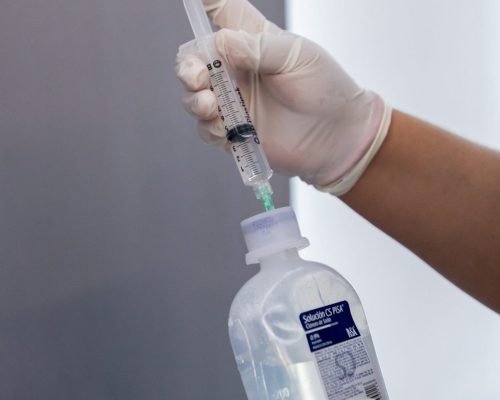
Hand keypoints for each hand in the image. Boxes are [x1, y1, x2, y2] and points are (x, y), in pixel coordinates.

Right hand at [176, 0, 388, 188]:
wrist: (339, 135)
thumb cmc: (325, 87)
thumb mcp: (296, 56)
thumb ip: (256, 48)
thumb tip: (218, 42)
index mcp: (251, 42)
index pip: (222, 12)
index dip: (205, 2)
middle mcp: (237, 70)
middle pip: (194, 60)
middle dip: (187, 67)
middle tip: (198, 77)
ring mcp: (234, 102)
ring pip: (194, 97)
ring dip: (195, 100)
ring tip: (211, 105)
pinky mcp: (235, 132)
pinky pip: (208, 129)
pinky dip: (210, 128)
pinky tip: (224, 128)